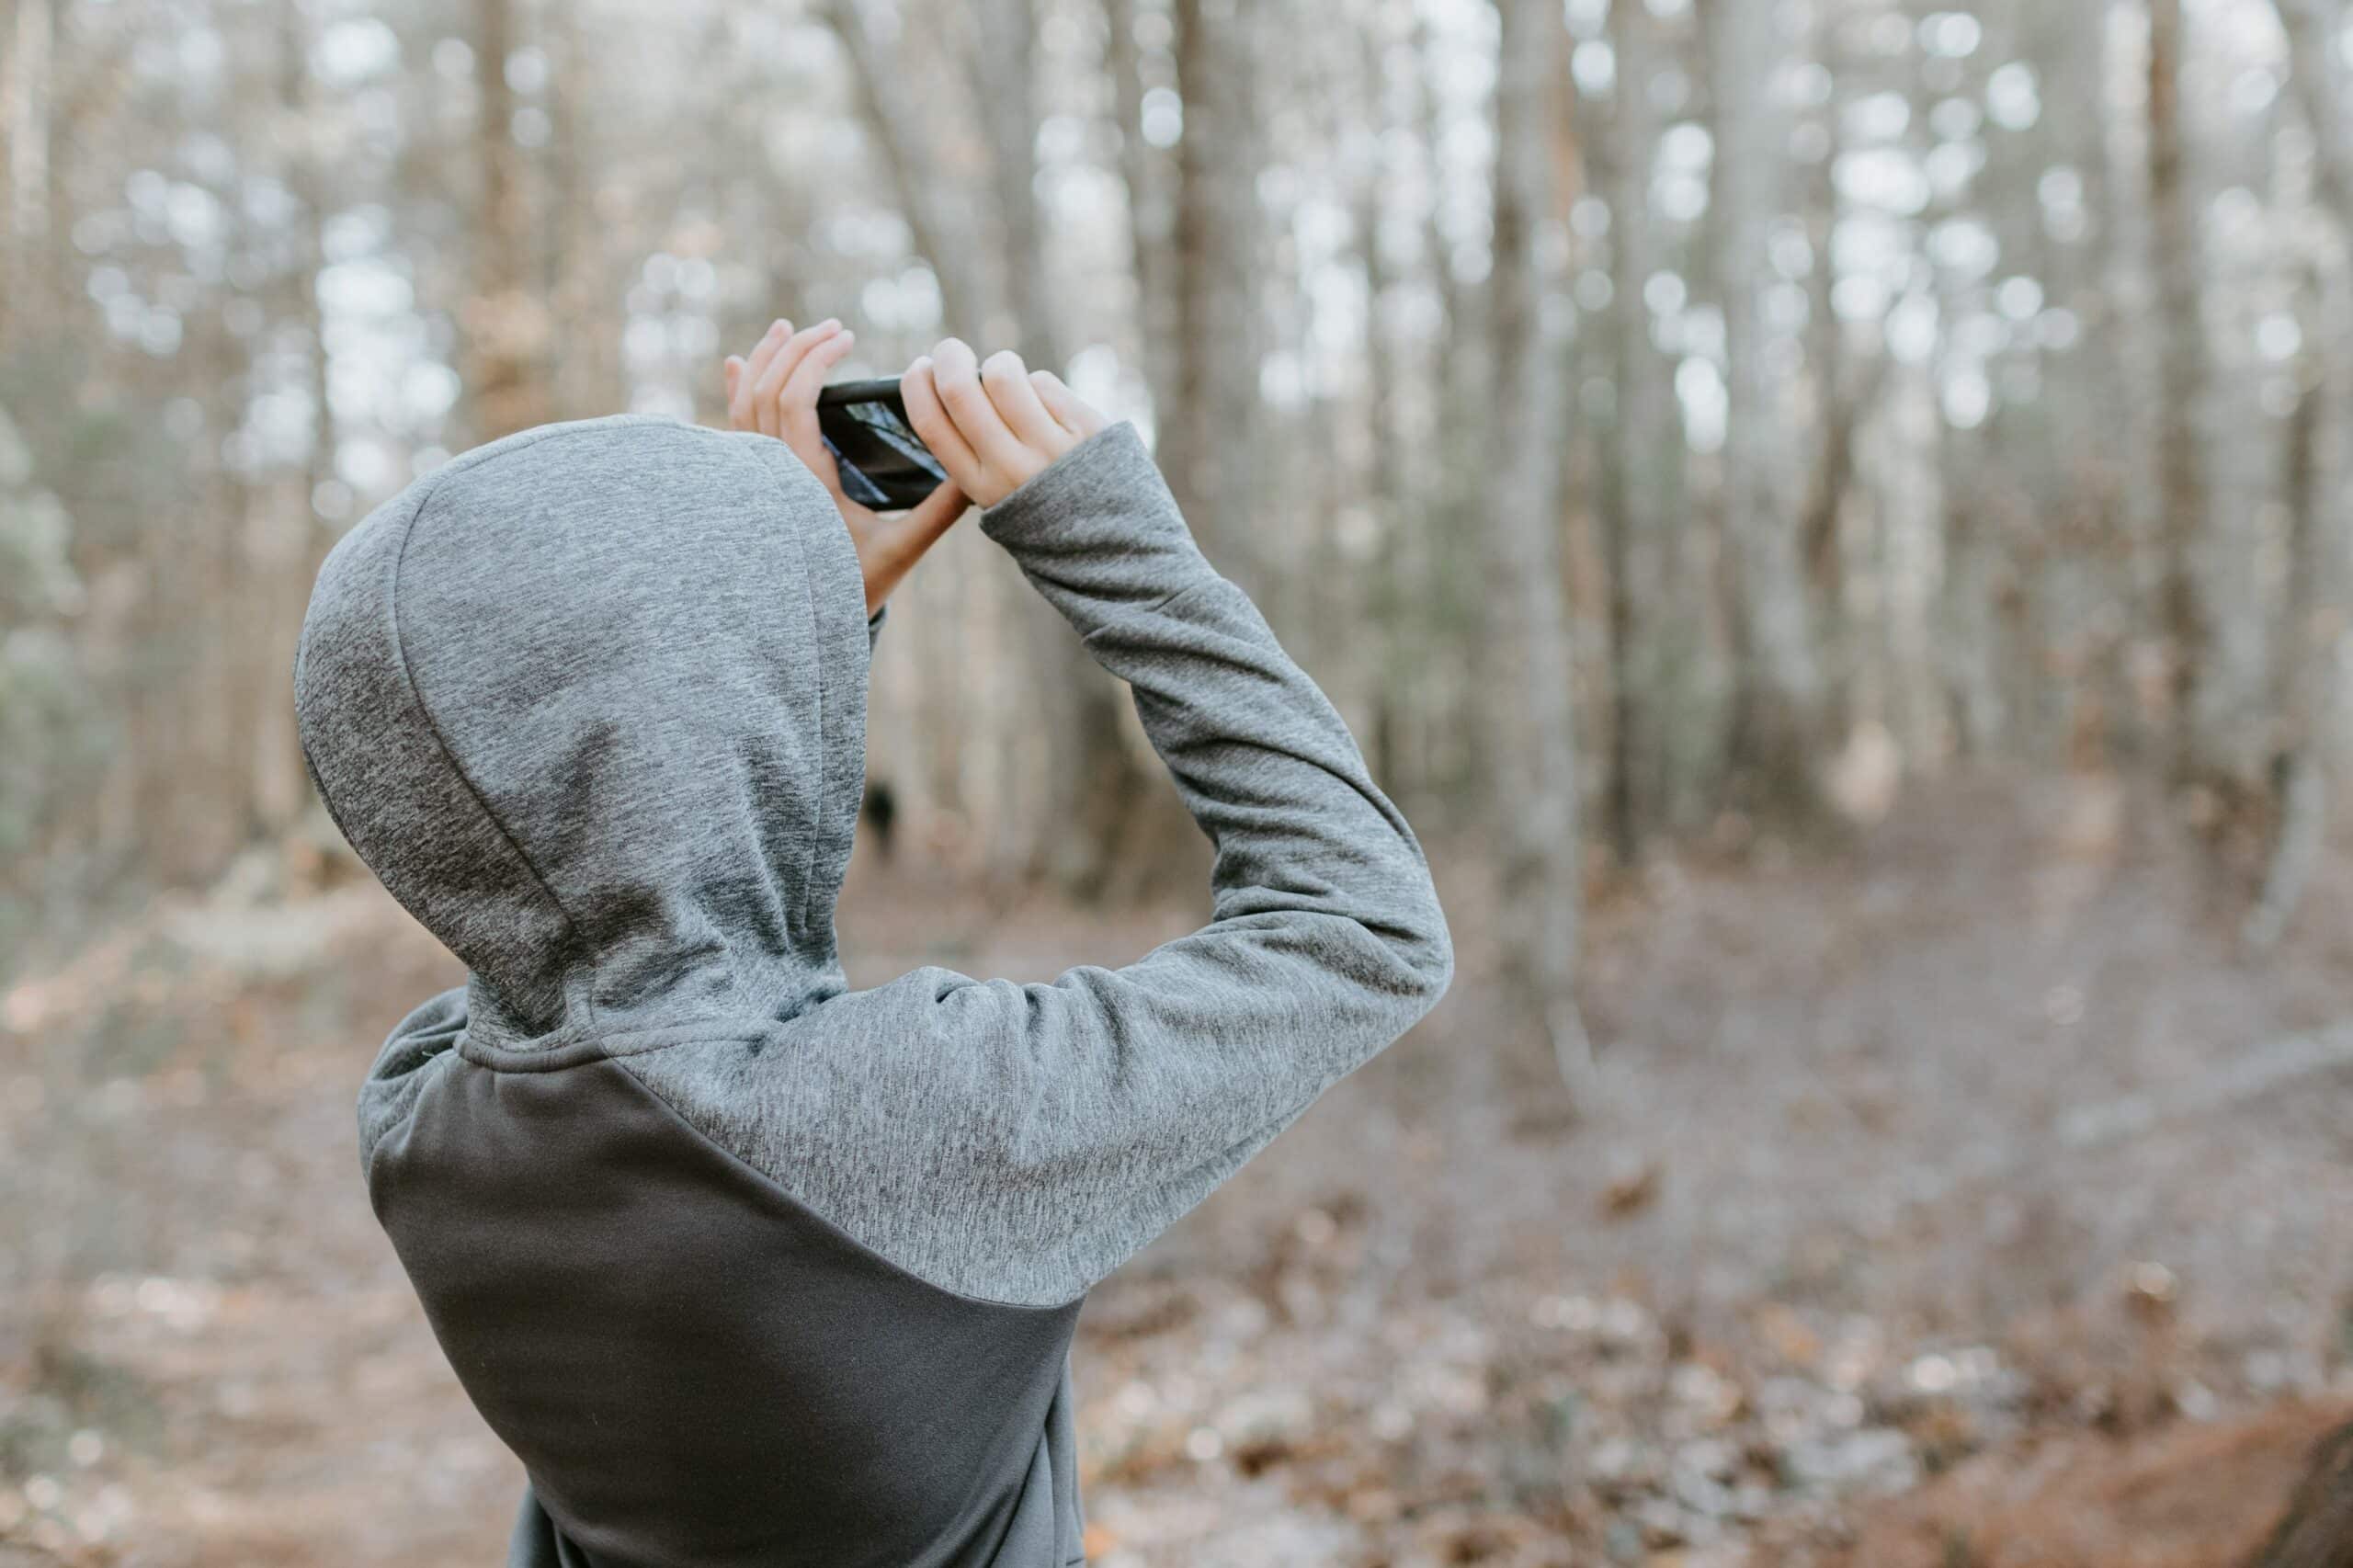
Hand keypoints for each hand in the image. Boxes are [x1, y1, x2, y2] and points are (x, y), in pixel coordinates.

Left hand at [724, 317, 968, 616]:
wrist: (800, 624)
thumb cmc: (853, 586)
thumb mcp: (901, 549)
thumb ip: (939, 511)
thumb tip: (979, 477)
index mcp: (802, 483)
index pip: (795, 402)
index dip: (817, 361)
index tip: (849, 339)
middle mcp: (768, 474)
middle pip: (766, 390)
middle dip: (797, 350)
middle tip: (834, 329)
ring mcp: (751, 476)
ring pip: (743, 403)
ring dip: (764, 360)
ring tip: (788, 329)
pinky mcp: (747, 481)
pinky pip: (733, 425)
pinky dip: (735, 389)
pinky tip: (735, 362)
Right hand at [899, 338, 1108, 509]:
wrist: (1111, 536)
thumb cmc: (1042, 503)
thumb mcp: (997, 494)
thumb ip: (971, 450)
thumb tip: (948, 383)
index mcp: (980, 487)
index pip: (932, 425)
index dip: (917, 387)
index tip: (920, 369)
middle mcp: (1011, 468)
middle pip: (960, 391)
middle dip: (949, 357)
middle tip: (952, 351)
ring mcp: (1050, 447)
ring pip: (1003, 375)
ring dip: (1001, 365)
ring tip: (1010, 379)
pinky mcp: (1084, 427)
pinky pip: (1044, 383)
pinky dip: (1039, 386)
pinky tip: (1048, 407)